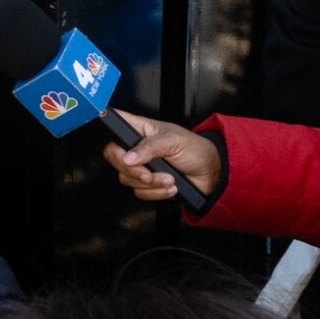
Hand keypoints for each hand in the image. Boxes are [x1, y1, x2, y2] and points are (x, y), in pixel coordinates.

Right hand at [99, 109, 224, 202]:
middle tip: (149, 173)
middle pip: (114, 157)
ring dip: (151, 183)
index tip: (119, 143)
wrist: (210, 174)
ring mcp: (141, 166)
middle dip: (132, 170)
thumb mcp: (175, 141)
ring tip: (170, 178)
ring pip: (126, 178)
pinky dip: (157, 193)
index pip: (115, 125)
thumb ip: (150, 147)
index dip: (109, 130)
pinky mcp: (147, 184)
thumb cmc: (196, 150)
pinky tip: (170, 186)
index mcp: (141, 129)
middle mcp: (137, 148)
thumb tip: (129, 157)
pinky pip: (139, 193)